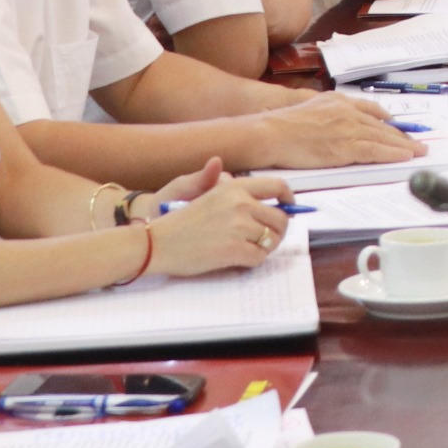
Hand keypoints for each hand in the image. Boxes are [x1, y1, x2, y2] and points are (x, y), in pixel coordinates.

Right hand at [144, 161, 288, 277]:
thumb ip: (237, 193)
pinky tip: (238, 258)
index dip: (289, 198)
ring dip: (264, 247)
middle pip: (280, 218)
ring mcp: (238, 227)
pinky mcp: (233, 249)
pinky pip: (259, 257)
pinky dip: (253, 261)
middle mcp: (240, 203)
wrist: (157, 243)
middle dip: (277, 231)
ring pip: (272, 239)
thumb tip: (272, 198)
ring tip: (247, 248)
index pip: (277, 186)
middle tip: (266, 238)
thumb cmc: (182, 222)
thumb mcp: (208, 195)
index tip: (290, 206)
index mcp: (235, 187)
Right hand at [254, 92, 421, 167]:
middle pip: (381, 125)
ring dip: (404, 145)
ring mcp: (348, 128)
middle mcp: (348, 111)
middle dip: (400, 134)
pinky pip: (377, 150)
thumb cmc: (280, 126)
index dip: (386, 120)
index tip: (397, 125)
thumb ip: (326, 112)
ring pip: (383, 137)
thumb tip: (331, 123)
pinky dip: (393, 154)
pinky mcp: (346, 146)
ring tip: (418, 150)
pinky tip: (405, 156)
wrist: (270, 133)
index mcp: (338, 100)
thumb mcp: (308, 107)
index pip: (370, 109)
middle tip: (416, 141)